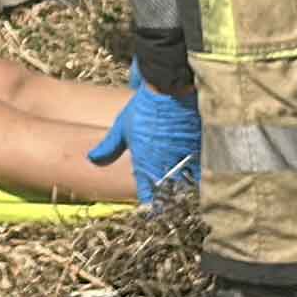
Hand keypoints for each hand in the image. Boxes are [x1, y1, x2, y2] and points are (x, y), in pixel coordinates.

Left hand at [84, 60, 202, 204]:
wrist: (171, 89)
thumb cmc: (144, 108)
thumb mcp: (122, 127)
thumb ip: (110, 147)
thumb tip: (92, 159)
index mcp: (146, 163)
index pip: (147, 194)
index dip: (149, 203)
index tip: (151, 208)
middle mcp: (167, 165)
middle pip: (170, 192)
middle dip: (169, 198)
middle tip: (169, 201)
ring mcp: (186, 158)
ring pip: (188, 183)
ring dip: (185, 187)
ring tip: (183, 187)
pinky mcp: (203, 148)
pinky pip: (203, 169)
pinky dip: (200, 173)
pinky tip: (199, 174)